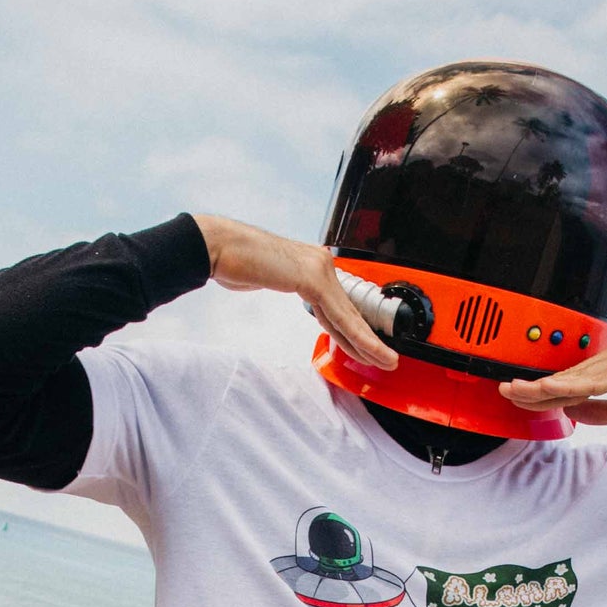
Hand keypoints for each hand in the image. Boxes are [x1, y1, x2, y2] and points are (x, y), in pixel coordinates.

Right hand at [191, 214, 397, 371]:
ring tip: (385, 360)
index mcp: (314, 263)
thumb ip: (290, 284)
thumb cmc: (238, 261)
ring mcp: (318, 268)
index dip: (355, 330)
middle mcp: (321, 263)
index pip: (339, 304)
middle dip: (368, 340)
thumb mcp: (271, 278)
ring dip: (368, 342)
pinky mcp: (311, 277)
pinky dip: (354, 335)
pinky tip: (367, 349)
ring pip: (348, 314)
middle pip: (348, 310)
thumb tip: (296, 294)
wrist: (219, 246)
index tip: (367, 349)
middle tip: (388, 359)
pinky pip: (337, 314)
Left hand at [498, 338, 606, 439]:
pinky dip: (577, 388)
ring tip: (520, 393)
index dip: (542, 385)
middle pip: (569, 372)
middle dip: (536, 385)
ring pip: (579, 376)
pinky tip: (555, 392)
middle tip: (505, 390)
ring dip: (548, 387)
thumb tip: (570, 409)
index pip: (572, 375)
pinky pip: (601, 383)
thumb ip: (601, 409)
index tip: (516, 392)